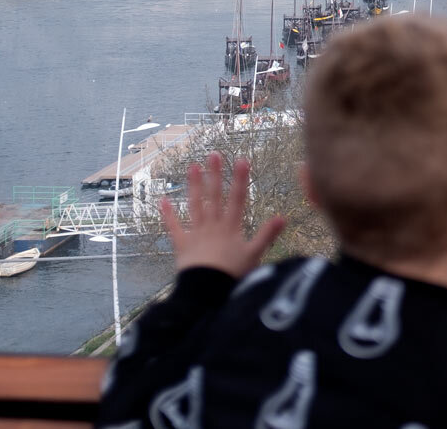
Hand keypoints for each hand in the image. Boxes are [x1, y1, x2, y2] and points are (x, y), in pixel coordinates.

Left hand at [158, 152, 285, 277]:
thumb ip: (267, 235)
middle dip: (215, 175)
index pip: (237, 199)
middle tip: (213, 154)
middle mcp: (213, 226)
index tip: (242, 160)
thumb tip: (284, 216)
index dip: (240, 179)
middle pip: (214, 196)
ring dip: (194, 186)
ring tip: (192, 167)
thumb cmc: (232, 275)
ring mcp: (196, 233)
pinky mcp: (182, 244)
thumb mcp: (255, 255)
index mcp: (231, 228)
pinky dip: (168, 214)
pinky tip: (163, 200)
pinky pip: (174, 227)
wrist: (206, 291)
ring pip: (195, 205)